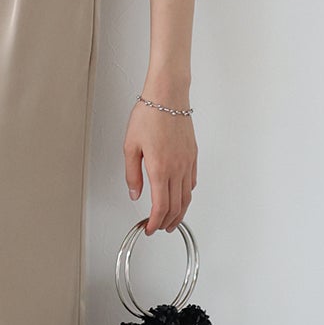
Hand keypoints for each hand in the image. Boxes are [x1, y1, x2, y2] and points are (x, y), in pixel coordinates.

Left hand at [124, 98, 195, 232]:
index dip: (154, 222)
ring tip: (171, 220)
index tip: (149, 228)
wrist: (168, 96)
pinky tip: (181, 196)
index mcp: (160, 169)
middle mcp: (177, 168)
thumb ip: (132, 174)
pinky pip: (192, 182)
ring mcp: (187, 162)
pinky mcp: (193, 155)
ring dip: (179, 212)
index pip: (160, 206)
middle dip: (167, 222)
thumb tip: (134, 194)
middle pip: (176, 206)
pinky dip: (186, 195)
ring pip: (186, 197)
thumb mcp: (130, 147)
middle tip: (158, 228)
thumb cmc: (149, 116)